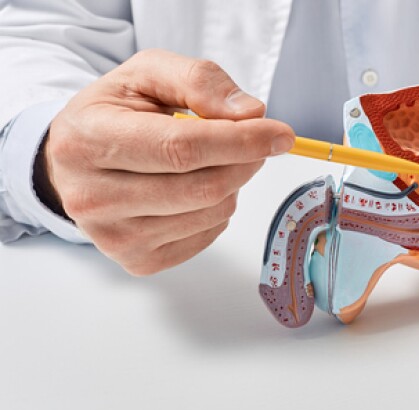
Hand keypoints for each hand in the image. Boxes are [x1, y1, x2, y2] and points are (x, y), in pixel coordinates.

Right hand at [40, 49, 294, 274]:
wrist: (75, 161)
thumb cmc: (115, 114)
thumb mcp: (148, 75)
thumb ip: (199, 81)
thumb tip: (251, 113)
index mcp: (87, 141)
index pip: (181, 148)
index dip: (240, 141)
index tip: (280, 134)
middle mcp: (92, 197)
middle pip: (203, 187)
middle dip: (244, 161)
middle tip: (256, 142)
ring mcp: (114, 237)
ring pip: (212, 213)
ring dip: (232, 184)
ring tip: (210, 161)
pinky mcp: (138, 261)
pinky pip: (208, 235)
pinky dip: (218, 209)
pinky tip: (194, 188)